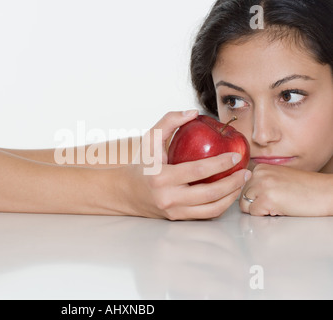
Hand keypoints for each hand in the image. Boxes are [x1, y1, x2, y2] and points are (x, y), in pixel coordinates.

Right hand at [123, 110, 251, 219]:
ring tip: (241, 183)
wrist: (127, 191)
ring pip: (211, 209)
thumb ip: (169, 121)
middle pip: (209, 193)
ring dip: (231, 197)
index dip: (220, 164)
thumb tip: (194, 112)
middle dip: (233, 183)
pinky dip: (221, 205)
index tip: (235, 156)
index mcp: (161, 177)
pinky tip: (228, 194)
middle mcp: (168, 197)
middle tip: (246, 172)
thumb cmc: (142, 163)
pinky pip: (206, 215)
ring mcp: (174, 211)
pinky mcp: (178, 218)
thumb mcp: (149, 139)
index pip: (197, 171)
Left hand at [240, 164, 331, 216]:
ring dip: (260, 210)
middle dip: (255, 204)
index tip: (270, 196)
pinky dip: (266, 215)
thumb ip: (260, 182)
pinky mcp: (267, 198)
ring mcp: (262, 185)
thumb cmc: (306, 189)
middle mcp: (259, 174)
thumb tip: (243, 195)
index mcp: (261, 168)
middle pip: (241, 197)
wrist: (326, 192)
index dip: (254, 196)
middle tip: (276, 202)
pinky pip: (254, 213)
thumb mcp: (277, 179)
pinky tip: (282, 208)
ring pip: (245, 206)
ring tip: (278, 204)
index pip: (242, 187)